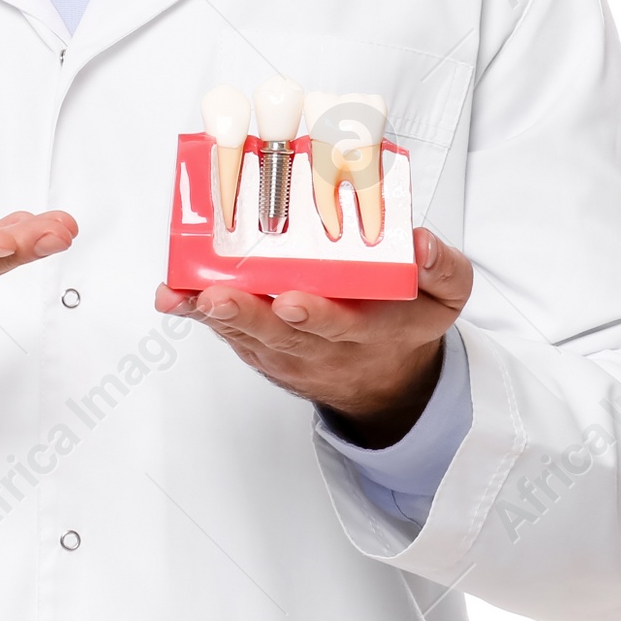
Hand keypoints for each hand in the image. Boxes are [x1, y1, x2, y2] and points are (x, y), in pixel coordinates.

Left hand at [153, 227, 470, 446]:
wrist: (386, 378)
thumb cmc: (406, 320)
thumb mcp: (445, 298)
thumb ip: (444, 269)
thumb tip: (423, 242)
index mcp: (368, 331)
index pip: (340, 327)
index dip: (315, 316)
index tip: (292, 301)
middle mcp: (322, 347)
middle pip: (280, 335)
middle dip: (248, 317)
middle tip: (219, 298)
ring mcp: (287, 352)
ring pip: (246, 335)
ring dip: (214, 316)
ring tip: (185, 296)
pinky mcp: (262, 349)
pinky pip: (229, 333)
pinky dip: (200, 316)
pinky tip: (175, 297)